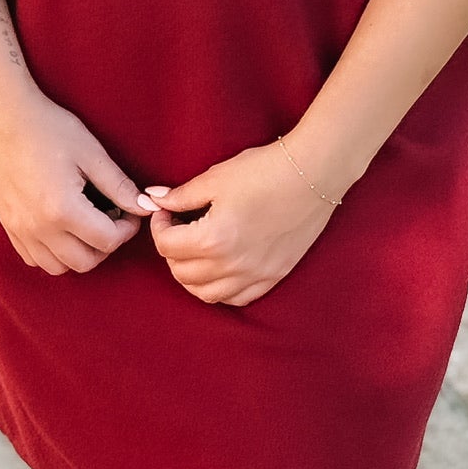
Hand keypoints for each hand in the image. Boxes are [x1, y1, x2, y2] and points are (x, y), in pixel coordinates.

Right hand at [0, 87, 155, 276]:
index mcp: (62, 209)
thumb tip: (146, 207)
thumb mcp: (91, 153)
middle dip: (107, 244)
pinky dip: (53, 252)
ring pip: (59, 267)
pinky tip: (62, 226)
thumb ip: (119, 186)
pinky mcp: (8, 227)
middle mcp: (39, 228)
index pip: (107, 241)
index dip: (127, 228)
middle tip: (112, 216)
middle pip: (85, 261)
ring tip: (87, 222)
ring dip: (80, 253)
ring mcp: (20, 230)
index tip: (130, 210)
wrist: (1, 118)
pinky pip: (35, 259)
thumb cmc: (48, 129)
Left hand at [147, 139, 337, 307]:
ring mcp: (255, 275)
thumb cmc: (265, 170)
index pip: (167, 246)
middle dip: (171, 251)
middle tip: (179, 228)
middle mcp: (232, 265)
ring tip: (196, 249)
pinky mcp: (273, 276)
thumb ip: (181, 195)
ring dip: (192, 275)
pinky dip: (221, 288)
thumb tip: (153, 199)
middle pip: (182, 274)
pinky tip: (221, 267)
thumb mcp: (216, 178)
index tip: (166, 211)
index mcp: (213, 239)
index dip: (159, 226)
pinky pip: (237, 298)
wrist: (314, 173)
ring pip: (206, 294)